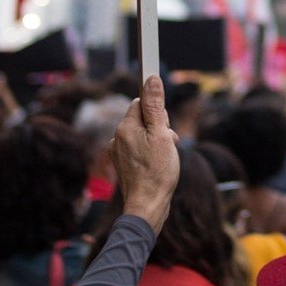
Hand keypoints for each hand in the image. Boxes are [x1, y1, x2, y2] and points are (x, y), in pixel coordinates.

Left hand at [109, 76, 179, 233]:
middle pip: (142, 119)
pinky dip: (149, 153)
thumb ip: (155, 107)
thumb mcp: (162, 134)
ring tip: (165, 158)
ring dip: (156, 141)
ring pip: (142, 135)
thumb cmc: (157, 172)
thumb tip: (151, 79)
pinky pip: (138, 149)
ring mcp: (118, 152)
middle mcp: (117, 137)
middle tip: (168, 144)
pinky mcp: (122, 164)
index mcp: (125, 127)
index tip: (164, 124)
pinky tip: (157, 165)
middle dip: (158, 128)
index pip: (141, 103)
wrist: (147, 206)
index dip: (157, 112)